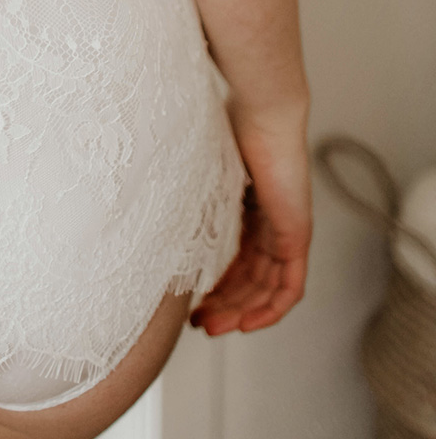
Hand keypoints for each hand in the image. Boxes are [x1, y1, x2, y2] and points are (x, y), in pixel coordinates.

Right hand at [191, 105, 311, 335]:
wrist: (262, 111)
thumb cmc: (229, 125)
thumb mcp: (201, 167)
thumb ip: (186, 189)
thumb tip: (140, 195)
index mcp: (252, 207)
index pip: (240, 258)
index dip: (218, 284)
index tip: (192, 301)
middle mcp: (273, 223)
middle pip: (252, 279)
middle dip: (225, 305)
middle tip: (198, 324)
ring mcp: (288, 231)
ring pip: (268, 288)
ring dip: (241, 312)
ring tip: (211, 327)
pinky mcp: (298, 235)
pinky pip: (290, 287)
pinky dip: (271, 309)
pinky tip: (247, 324)